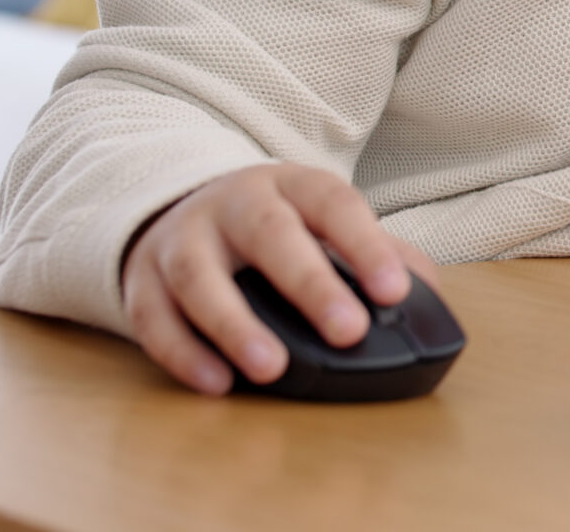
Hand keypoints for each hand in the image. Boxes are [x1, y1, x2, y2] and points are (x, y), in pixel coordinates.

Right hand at [121, 163, 440, 395]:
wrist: (179, 206)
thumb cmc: (273, 226)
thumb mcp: (324, 223)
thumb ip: (378, 254)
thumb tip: (428, 295)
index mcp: (291, 186)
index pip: (334, 204)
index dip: (365, 245)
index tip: (393, 291)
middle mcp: (233, 204)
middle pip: (269, 234)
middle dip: (309, 283)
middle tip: (347, 332)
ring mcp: (182, 238)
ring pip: (200, 276)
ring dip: (235, 324)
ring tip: (271, 369)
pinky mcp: (142, 278)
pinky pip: (154, 317)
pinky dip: (183, 353)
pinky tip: (217, 383)